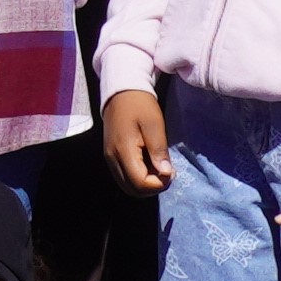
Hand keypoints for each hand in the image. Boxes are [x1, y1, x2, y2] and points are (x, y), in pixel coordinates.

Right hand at [100, 81, 169, 195]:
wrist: (121, 91)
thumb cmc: (140, 104)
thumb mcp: (154, 123)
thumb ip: (159, 149)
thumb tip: (166, 174)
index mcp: (123, 150)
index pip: (140, 182)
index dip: (159, 183)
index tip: (171, 171)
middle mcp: (112, 158)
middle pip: (132, 190)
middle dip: (152, 187)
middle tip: (167, 172)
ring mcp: (109, 158)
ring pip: (127, 186)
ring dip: (145, 184)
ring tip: (159, 168)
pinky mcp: (111, 156)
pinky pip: (124, 177)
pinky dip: (138, 177)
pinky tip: (149, 164)